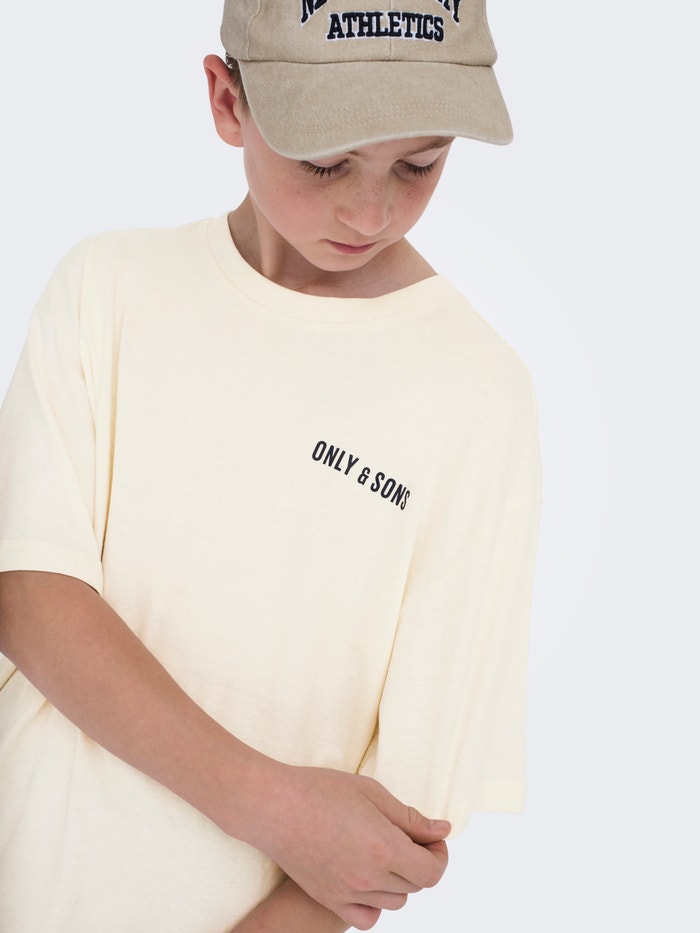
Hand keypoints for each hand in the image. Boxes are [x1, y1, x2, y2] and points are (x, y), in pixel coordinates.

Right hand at [245, 765, 449, 929]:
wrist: (274, 807)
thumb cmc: (322, 791)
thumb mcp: (372, 793)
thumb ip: (410, 817)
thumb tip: (442, 831)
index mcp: (385, 848)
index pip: (432, 871)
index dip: (439, 855)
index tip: (430, 837)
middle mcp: (370, 877)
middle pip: (416, 885)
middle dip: (420, 861)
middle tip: (406, 836)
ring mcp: (348, 893)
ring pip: (395, 902)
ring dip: (400, 880)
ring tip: (385, 852)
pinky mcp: (329, 900)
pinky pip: (367, 917)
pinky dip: (376, 904)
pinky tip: (369, 879)